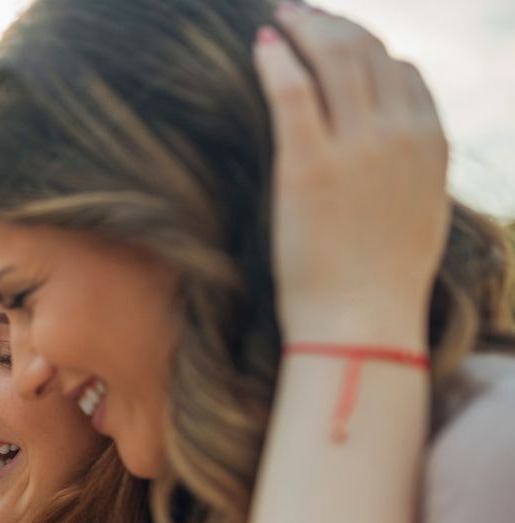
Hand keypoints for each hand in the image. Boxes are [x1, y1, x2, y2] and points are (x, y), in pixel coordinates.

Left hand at [255, 4, 449, 343]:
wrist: (362, 321)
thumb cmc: (382, 280)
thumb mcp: (418, 211)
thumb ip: (411, 166)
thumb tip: (396, 144)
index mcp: (431, 142)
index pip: (402, 70)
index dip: (365, 47)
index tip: (334, 40)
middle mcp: (399, 133)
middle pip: (366, 52)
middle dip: (330, 24)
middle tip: (297, 13)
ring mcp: (356, 146)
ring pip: (332, 58)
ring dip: (303, 27)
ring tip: (278, 18)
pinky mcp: (309, 164)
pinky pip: (292, 88)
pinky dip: (277, 57)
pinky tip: (260, 44)